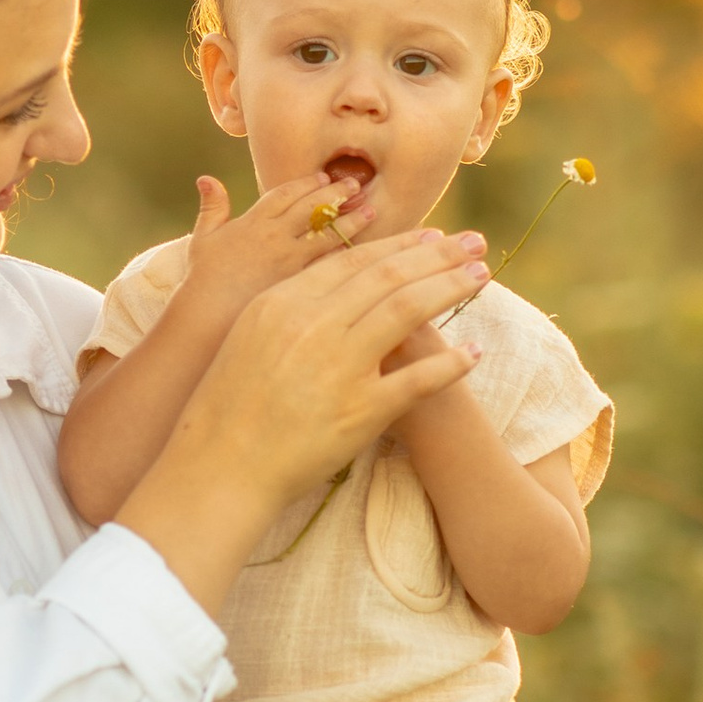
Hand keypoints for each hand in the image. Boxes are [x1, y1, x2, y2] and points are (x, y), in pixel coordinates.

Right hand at [173, 168, 376, 339]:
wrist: (207, 316)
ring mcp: (288, 261)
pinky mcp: (299, 284)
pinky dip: (348, 256)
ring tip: (370, 212)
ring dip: (350, 221)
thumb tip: (205, 178)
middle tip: (355, 186)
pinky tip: (366, 251)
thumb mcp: (203, 239)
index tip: (324, 178)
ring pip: (327, 234)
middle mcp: (274, 237)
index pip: (285, 194)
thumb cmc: (203, 279)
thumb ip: (211, 207)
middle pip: (311, 208)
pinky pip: (329, 265)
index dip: (306, 184)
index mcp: (253, 222)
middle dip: (335, 194)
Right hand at [191, 224, 485, 500]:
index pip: (355, 260)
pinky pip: (418, 380)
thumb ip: (293, 305)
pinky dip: (451, 364)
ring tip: (481, 276)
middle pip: (389, 276)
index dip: (401, 245)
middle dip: (438, 256)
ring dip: (451, 288)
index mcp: (285, 302)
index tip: (433, 236)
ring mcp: (338, 367)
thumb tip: (333, 287)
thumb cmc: (229, 403)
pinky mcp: (359, 412)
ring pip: (408, 311)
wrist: (220, 465)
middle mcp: (314, 326)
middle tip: (473, 243)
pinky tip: (474, 352)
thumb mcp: (250, 334)